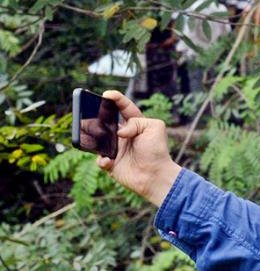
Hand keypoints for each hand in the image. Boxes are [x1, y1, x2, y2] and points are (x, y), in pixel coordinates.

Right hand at [96, 90, 181, 206]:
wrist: (156, 176)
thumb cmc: (157, 151)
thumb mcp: (155, 128)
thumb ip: (137, 122)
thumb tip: (119, 131)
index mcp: (135, 125)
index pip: (124, 108)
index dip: (116, 99)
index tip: (107, 94)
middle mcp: (123, 135)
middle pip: (105, 122)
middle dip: (96, 116)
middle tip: (90, 113)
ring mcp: (115, 149)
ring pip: (97, 139)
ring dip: (92, 137)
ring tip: (93, 136)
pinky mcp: (111, 163)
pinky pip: (99, 159)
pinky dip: (101, 159)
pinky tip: (109, 160)